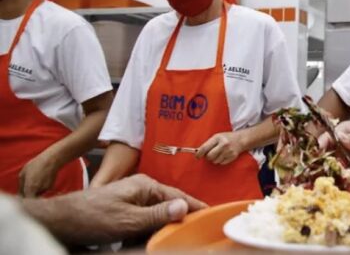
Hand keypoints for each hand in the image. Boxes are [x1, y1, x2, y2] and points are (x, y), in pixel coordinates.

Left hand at [18, 151, 59, 197]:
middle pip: (31, 197)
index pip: (25, 200)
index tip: (21, 195)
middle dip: (28, 194)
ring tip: (35, 178)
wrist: (52, 160)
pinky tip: (41, 177)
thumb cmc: (36, 164)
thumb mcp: (23, 173)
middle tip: (27, 186)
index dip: (23, 199)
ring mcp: (45, 189)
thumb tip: (20, 193)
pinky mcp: (50, 187)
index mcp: (30, 188)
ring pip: (37, 193)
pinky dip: (41, 186)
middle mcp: (38, 191)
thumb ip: (21, 185)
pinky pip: (43, 189)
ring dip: (35, 190)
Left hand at [24, 174, 206, 244]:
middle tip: (189, 233)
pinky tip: (147, 239)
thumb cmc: (92, 217)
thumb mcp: (129, 220)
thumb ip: (158, 214)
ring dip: (160, 227)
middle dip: (178, 220)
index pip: (179, 196)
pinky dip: (148, 230)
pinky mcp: (123, 209)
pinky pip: (144, 219)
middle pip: (169, 206)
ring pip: (156, 214)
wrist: (61, 220)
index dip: (196, 206)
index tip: (211, 214)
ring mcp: (132, 198)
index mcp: (146, 186)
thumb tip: (184, 206)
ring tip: (167, 238)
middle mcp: (141, 189)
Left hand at [196, 132, 244, 164]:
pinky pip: (221, 163)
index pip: (205, 148)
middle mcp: (224, 144)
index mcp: (218, 138)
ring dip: (214, 159)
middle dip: (208, 157)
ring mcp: (229, 151)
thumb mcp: (216, 137)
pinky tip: (223, 155)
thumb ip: (208, 144)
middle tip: (209, 154)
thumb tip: (198, 153)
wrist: (240, 139)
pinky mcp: (232, 157)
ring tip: (218, 153)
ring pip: (215, 161)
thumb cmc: (226, 138)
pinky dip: (220, 161)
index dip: (199, 154)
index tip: (197, 156)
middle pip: (209, 156)